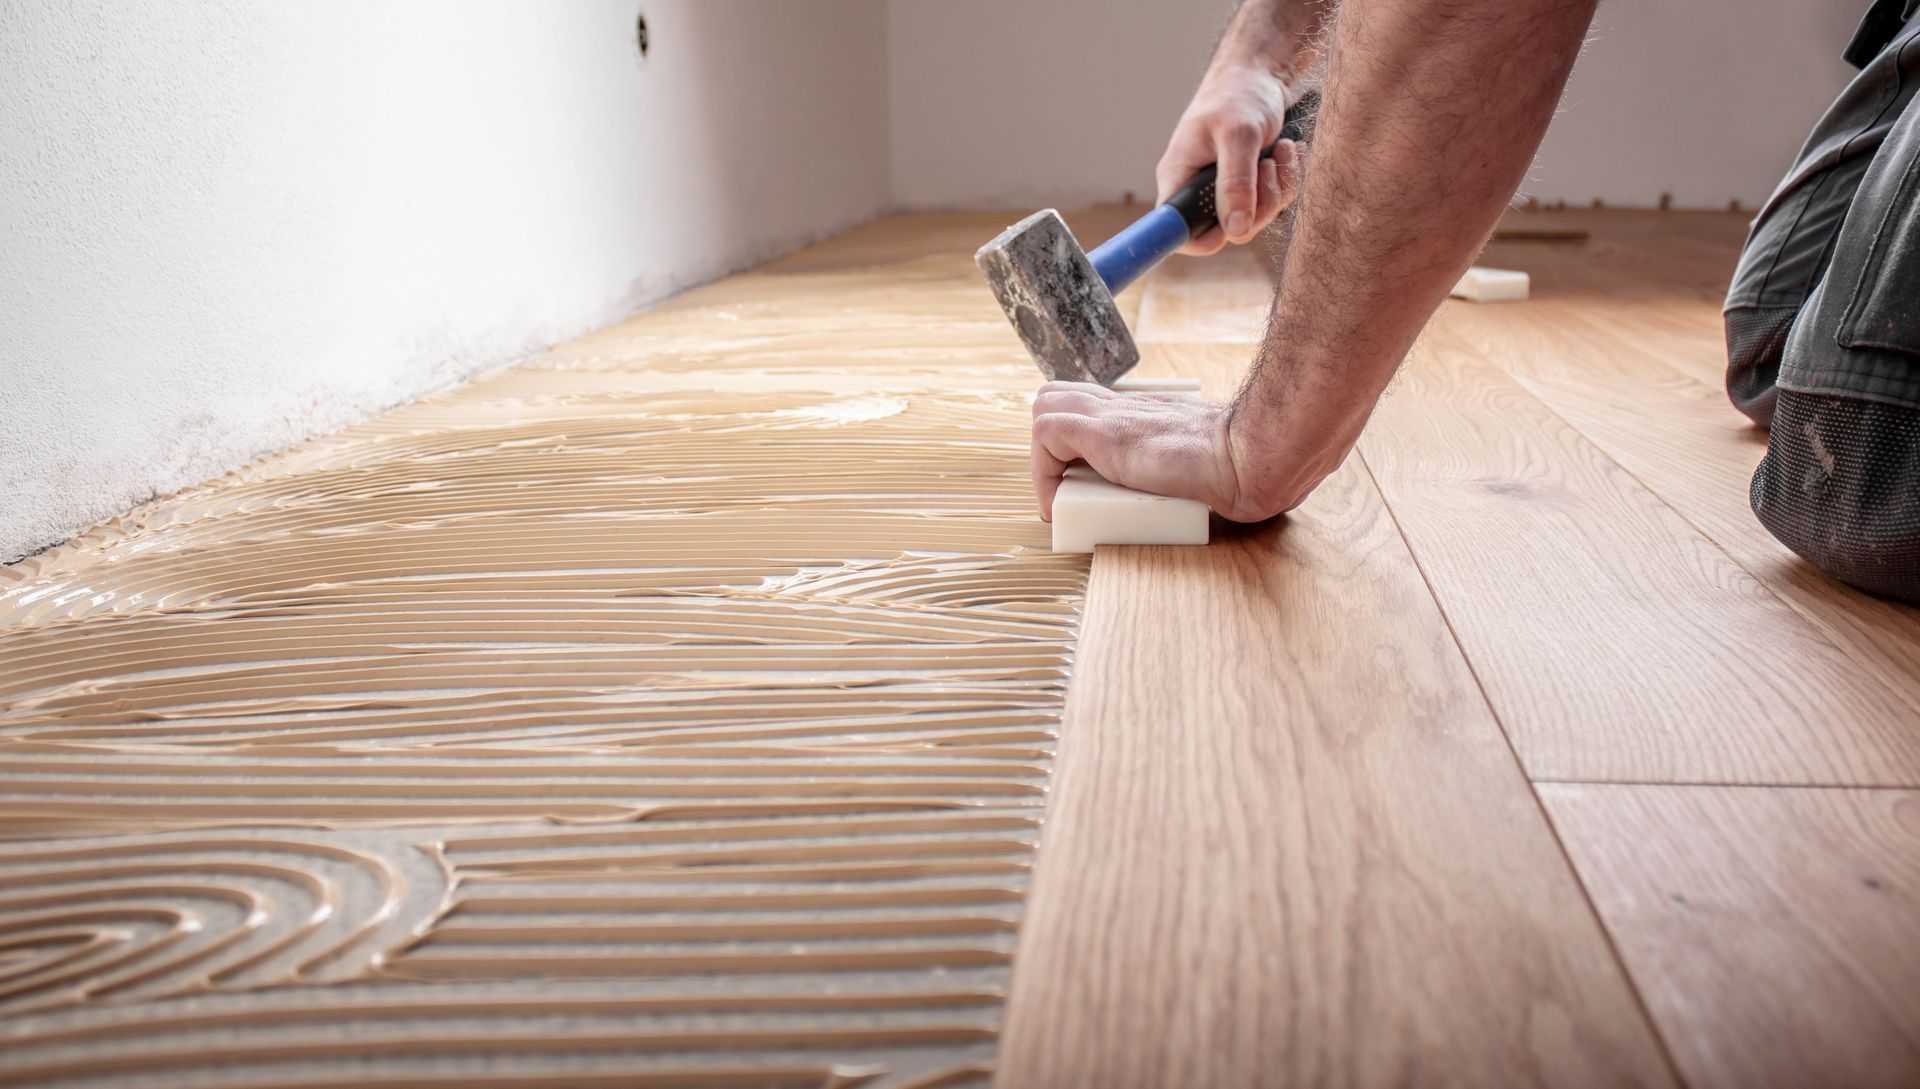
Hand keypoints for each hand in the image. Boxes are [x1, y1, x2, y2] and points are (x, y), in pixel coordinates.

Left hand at [1032, 374, 1367, 524]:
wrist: (1252, 458)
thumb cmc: (1245, 467)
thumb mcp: (1214, 463)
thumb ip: (1207, 464)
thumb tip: (1232, 495)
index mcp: (1149, 414)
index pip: (1092, 404)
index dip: (1075, 437)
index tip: (1078, 483)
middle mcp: (1128, 407)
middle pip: (1061, 395)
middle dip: (1050, 441)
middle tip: (1063, 485)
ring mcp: (1115, 415)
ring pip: (1047, 406)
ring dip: (1043, 454)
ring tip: (1060, 495)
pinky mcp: (1105, 431)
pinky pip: (1046, 434)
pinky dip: (1041, 472)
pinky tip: (1057, 504)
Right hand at [1155, 64, 1301, 255]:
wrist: (1260, 74)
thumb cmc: (1239, 94)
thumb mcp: (1238, 133)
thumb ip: (1236, 182)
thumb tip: (1236, 229)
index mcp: (1180, 179)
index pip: (1176, 232)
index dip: (1201, 241)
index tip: (1233, 225)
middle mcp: (1199, 191)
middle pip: (1228, 230)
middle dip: (1259, 204)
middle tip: (1267, 166)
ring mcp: (1225, 190)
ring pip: (1256, 218)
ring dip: (1278, 187)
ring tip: (1279, 149)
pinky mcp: (1249, 186)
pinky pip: (1273, 203)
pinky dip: (1287, 180)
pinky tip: (1286, 151)